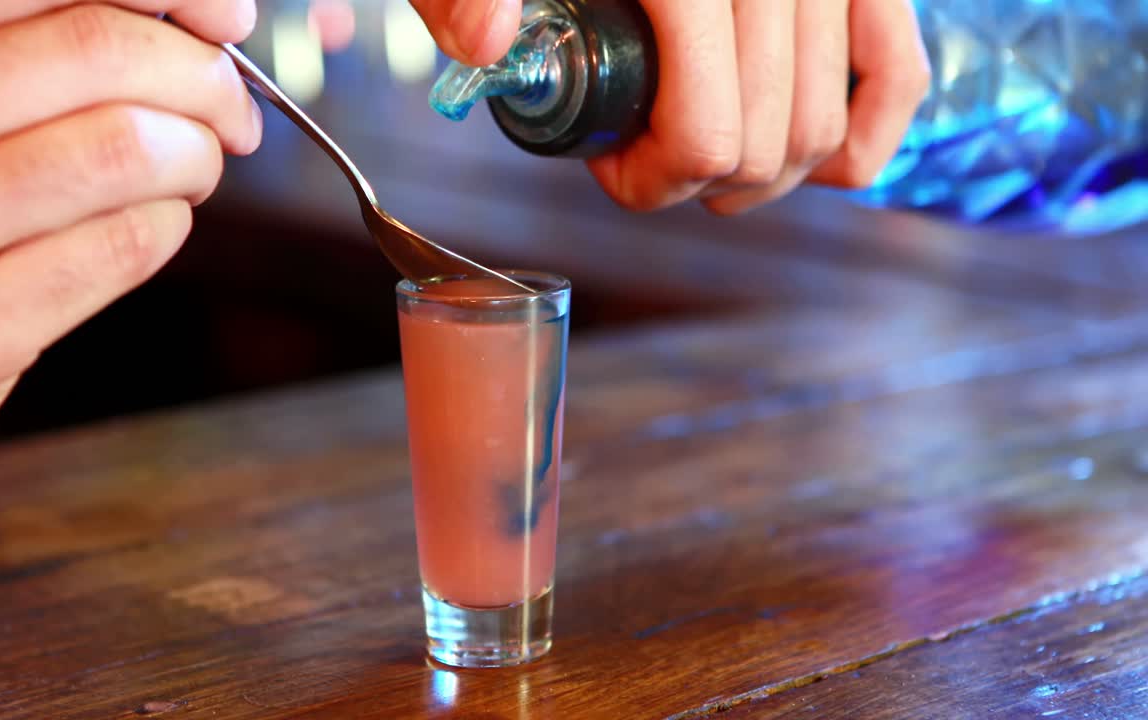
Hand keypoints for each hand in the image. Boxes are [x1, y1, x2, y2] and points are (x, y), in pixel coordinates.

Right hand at [0, 1, 262, 509]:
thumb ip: (15, 39)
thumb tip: (187, 12)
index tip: (222, 15)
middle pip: (101, 50)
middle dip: (205, 75)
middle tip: (229, 105)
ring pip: (127, 148)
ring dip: (197, 154)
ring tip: (193, 166)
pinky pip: (124, 245)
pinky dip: (171, 222)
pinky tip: (153, 221)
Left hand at [411, 0, 929, 213]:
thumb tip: (485, 42)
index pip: (703, 134)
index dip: (651, 181)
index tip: (605, 162)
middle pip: (763, 147)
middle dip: (696, 182)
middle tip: (643, 160)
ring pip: (822, 131)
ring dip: (759, 174)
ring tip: (699, 151)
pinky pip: (896, 76)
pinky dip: (857, 138)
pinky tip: (802, 162)